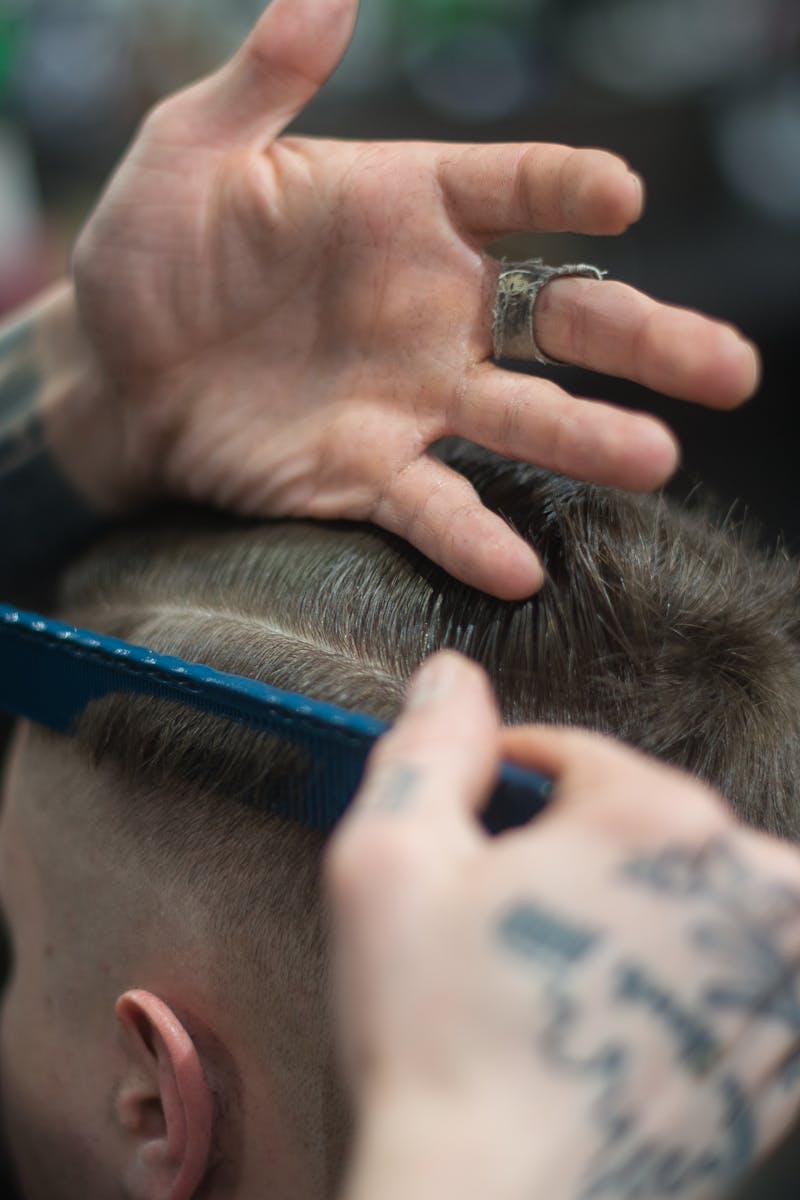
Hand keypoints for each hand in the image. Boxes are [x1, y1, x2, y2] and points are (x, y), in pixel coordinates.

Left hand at [73, 0, 759, 598]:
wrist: (115, 375)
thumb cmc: (152, 251)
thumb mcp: (192, 150)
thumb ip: (264, 80)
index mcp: (407, 207)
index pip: (514, 189)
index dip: (567, 190)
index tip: (618, 199)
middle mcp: (435, 306)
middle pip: (562, 318)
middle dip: (645, 340)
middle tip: (729, 369)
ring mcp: (411, 397)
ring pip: (522, 417)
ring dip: (589, 441)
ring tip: (657, 460)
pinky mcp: (368, 473)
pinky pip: (432, 506)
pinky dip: (473, 536)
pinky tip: (520, 569)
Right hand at [327, 653, 799, 1199]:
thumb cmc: (440, 1044)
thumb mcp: (390, 863)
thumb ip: (426, 749)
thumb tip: (452, 678)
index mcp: (659, 822)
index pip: (580, 754)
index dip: (510, 780)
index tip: (479, 821)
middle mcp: (744, 892)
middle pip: (646, 820)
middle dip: (576, 847)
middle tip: (507, 919)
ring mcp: (773, 980)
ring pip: (694, 891)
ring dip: (632, 908)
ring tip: (557, 972)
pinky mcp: (779, 1055)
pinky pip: (732, 969)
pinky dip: (676, 973)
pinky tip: (605, 1016)